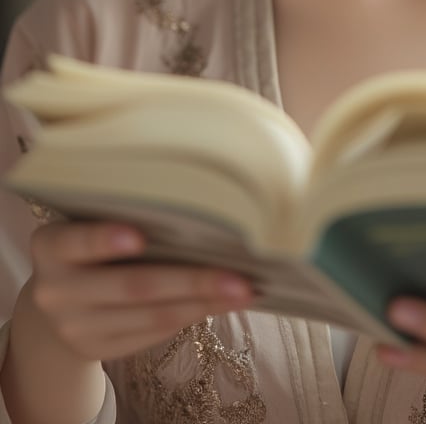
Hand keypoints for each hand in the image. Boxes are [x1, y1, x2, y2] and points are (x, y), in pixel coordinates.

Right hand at [28, 220, 254, 361]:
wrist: (56, 302)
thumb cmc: (89, 246)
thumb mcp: (87, 223)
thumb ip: (121, 215)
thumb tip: (197, 205)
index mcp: (51, 246)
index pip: (76, 241)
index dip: (104, 240)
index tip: (139, 236)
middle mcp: (55, 290)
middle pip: (131, 286)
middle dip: (191, 280)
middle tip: (239, 275)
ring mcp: (75, 326)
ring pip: (149, 315)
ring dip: (202, 302)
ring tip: (244, 290)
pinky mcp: (97, 349)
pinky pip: (152, 334)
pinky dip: (191, 316)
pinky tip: (221, 304)